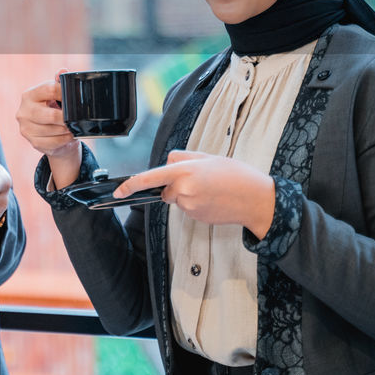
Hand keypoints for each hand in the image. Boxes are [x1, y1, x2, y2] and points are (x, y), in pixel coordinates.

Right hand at [16, 74, 82, 188]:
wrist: (51, 134)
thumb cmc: (54, 110)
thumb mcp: (56, 95)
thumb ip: (58, 83)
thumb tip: (62, 71)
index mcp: (28, 95)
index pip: (50, 90)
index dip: (65, 93)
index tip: (76, 98)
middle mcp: (23, 111)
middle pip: (51, 115)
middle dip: (66, 117)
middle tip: (74, 118)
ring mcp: (26, 128)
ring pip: (53, 130)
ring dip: (66, 129)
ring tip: (72, 126)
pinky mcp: (32, 142)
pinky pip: (53, 142)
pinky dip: (64, 139)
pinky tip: (68, 135)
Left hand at [113, 151, 275, 237]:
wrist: (256, 199)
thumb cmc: (235, 175)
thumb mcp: (208, 157)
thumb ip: (183, 157)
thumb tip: (167, 162)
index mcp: (185, 171)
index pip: (150, 178)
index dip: (132, 185)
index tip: (119, 190)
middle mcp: (184, 191)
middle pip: (166, 188)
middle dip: (175, 184)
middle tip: (201, 178)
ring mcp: (190, 207)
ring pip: (177, 198)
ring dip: (188, 193)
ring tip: (211, 188)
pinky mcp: (197, 218)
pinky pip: (188, 208)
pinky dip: (196, 203)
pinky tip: (213, 199)